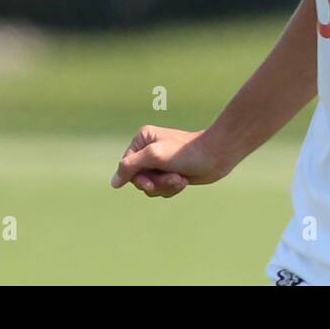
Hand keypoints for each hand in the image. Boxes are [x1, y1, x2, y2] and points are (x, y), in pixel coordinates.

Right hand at [110, 125, 224, 197]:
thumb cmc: (186, 152)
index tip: (150, 183)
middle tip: (172, 178)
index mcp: (143, 139)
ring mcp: (160, 162)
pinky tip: (184, 181)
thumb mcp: (154, 156)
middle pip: (138, 179)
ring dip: (166, 187)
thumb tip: (114, 182)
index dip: (138, 179)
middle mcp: (149, 149)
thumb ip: (130, 166)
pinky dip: (172, 188)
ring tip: (180, 179)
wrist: (216, 156)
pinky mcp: (171, 172)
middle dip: (156, 183)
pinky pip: (162, 189)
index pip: (126, 167)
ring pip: (151, 187)